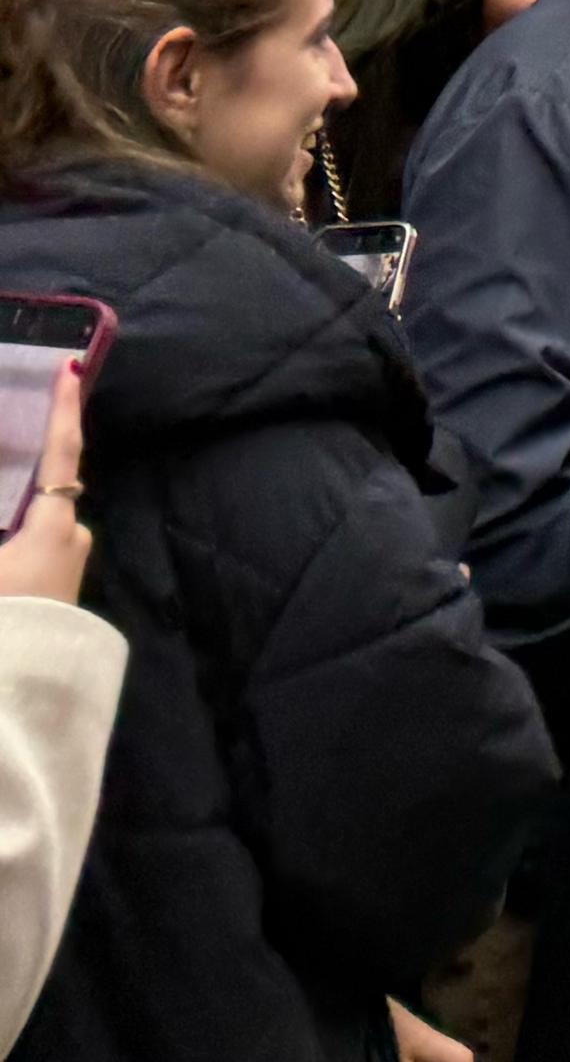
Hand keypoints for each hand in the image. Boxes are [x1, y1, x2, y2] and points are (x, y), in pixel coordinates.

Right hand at [0, 368, 86, 603]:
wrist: (21, 693)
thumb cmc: (3, 616)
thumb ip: (1, 521)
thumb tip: (13, 511)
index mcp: (52, 524)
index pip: (61, 453)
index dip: (64, 409)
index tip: (71, 368)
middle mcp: (70, 537)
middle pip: (41, 490)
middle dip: (14, 476)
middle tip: (3, 447)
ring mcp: (66, 563)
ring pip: (32, 524)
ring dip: (7, 518)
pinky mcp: (55, 586)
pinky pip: (30, 547)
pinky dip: (9, 541)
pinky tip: (0, 555)